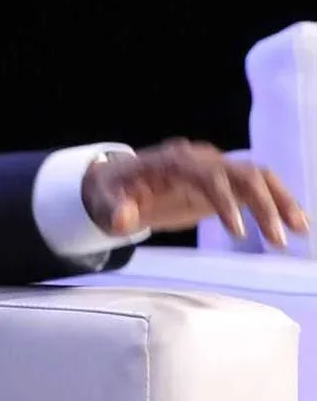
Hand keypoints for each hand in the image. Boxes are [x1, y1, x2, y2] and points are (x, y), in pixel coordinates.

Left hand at [83, 138, 310, 247]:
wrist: (117, 183)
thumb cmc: (111, 192)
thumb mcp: (104, 202)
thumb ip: (113, 210)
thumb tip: (123, 220)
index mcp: (172, 161)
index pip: (205, 173)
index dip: (223, 200)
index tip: (237, 232)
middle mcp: (199, 159)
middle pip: (240, 172)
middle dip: (263, 204)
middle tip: (278, 241)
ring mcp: (214, 168)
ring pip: (257, 175)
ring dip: (280, 200)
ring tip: (300, 230)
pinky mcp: (223, 182)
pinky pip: (257, 186)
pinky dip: (278, 202)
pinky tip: (296, 225)